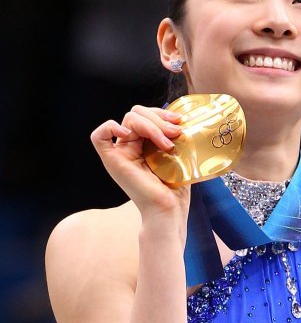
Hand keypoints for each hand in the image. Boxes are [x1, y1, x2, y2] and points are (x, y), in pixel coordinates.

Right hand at [90, 105, 189, 219]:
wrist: (169, 209)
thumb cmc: (176, 187)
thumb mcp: (178, 154)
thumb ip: (173, 135)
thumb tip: (179, 118)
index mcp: (144, 143)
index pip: (146, 114)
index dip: (161, 113)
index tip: (179, 122)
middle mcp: (130, 146)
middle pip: (136, 113)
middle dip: (158, 118)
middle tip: (176, 132)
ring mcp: (120, 153)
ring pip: (129, 119)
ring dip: (152, 126)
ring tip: (167, 144)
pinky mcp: (112, 161)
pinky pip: (98, 136)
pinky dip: (110, 127)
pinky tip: (130, 134)